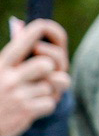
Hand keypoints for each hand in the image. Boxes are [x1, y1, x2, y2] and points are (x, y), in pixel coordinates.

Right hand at [0, 19, 69, 135]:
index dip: (50, 31)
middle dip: (51, 71)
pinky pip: (50, 103)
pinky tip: (30, 109)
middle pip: (48, 64)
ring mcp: (17, 94)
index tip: (55, 37)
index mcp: (2, 62)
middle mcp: (9, 76)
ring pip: (52, 85)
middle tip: (43, 77)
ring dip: (47, 92)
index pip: (30, 36)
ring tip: (33, 95)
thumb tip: (20, 24)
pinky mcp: (25, 111)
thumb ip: (14, 53)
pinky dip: (44, 107)